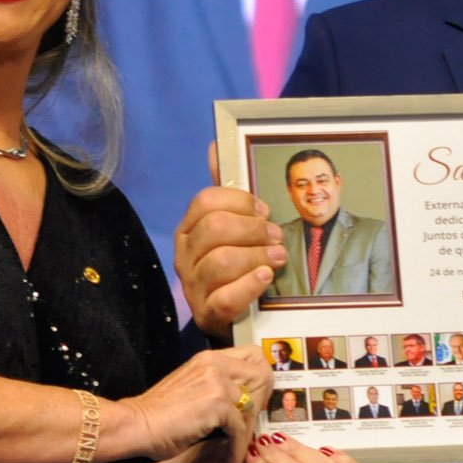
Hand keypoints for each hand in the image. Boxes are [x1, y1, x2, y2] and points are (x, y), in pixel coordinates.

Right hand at [114, 348, 268, 462]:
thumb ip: (217, 387)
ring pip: (253, 405)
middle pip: (262, 375)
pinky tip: (230, 461)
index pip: (254, 355)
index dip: (260, 378)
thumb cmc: (158, 414)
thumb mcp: (192, 388)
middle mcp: (216, 364)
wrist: (134, 425)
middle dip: (262, 403)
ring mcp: (217, 382)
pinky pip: (241, 429)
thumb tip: (244, 401)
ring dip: (249, 432)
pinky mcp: (217, 404)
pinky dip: (237, 449)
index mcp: (210, 358)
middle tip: (252, 425)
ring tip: (239, 450)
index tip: (256, 400)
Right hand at [174, 184, 284, 336]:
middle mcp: (185, 256)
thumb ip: (226, 193)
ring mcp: (193, 287)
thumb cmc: (235, 266)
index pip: (206, 201)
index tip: (263, 211)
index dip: (240, 202)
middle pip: (215, 229)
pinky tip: (266, 277)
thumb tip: (216, 146)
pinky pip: (225, 298)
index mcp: (189, 229)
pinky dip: (250, 285)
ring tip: (278, 258)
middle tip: (275, 237)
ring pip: (221, 262)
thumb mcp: (232, 228)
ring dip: (257, 256)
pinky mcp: (208, 315)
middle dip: (253, 229)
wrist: (229, 316)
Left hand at [202, 429, 369, 462]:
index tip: (326, 448)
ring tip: (256, 450)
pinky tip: (248, 460)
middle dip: (297, 448)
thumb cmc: (242, 448)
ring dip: (273, 454)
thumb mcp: (284, 441)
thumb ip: (314, 448)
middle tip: (273, 442)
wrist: (202, 461)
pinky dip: (260, 462)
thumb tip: (344, 458)